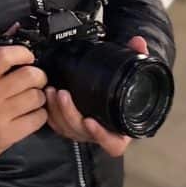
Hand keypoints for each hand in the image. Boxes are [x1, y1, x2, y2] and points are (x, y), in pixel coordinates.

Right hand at [0, 45, 47, 162]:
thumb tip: (15, 27)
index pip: (5, 56)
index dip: (23, 53)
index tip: (28, 58)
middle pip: (29, 76)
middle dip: (38, 76)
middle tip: (35, 80)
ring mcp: (0, 115)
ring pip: (37, 97)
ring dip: (39, 97)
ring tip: (32, 99)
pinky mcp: (10, 134)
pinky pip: (38, 118)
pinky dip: (39, 115)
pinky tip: (31, 114)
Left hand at [44, 36, 148, 157]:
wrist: (117, 90)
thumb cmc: (127, 87)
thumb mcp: (134, 71)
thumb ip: (138, 56)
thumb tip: (138, 42)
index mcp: (121, 129)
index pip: (114, 144)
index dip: (102, 136)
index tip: (90, 121)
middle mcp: (102, 133)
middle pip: (83, 133)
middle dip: (69, 114)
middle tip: (62, 94)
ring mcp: (85, 131)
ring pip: (67, 129)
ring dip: (57, 111)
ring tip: (51, 91)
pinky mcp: (71, 125)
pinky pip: (58, 126)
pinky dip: (51, 113)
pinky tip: (47, 98)